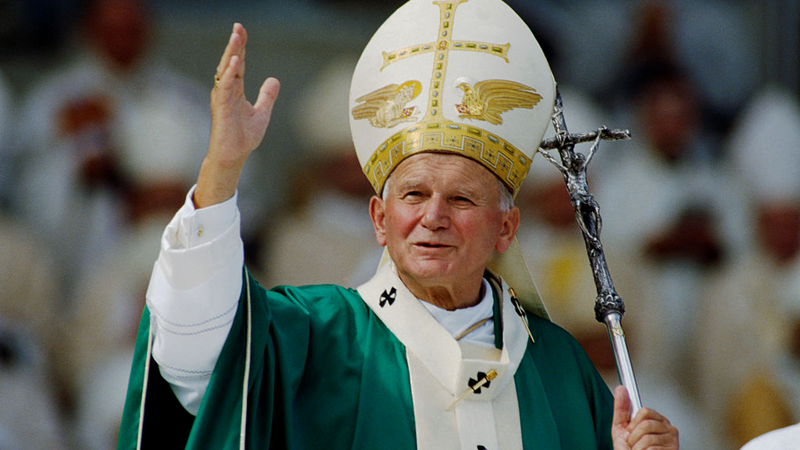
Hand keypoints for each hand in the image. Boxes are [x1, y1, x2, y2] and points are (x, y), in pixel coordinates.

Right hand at [195, 23, 280, 207]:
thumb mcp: (262, 113)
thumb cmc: (244, 136)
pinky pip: (225, 87)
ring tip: (236, 37)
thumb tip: (274, 80)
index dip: (240, 47)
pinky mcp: (222, 108)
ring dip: (231, 54)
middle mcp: (227, 91)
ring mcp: (223, 98)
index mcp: (235, 90)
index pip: (238, 63)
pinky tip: (234, 62)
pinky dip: (229, 74)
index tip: (242, 30)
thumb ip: (267, 96)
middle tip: (238, 27)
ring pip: (226, 71)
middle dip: (234, 45)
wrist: (235, 155)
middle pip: (230, 62)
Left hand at [612, 385, 678, 448]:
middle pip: (646, 423)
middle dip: (633, 436)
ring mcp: (672, 439)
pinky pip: (652, 449)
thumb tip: (621, 390)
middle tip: (634, 444)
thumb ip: (621, 409)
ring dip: (637, 447)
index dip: (633, 423)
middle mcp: (667, 428)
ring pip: (648, 438)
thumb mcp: (621, 429)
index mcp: (656, 420)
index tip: (630, 431)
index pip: (645, 411)